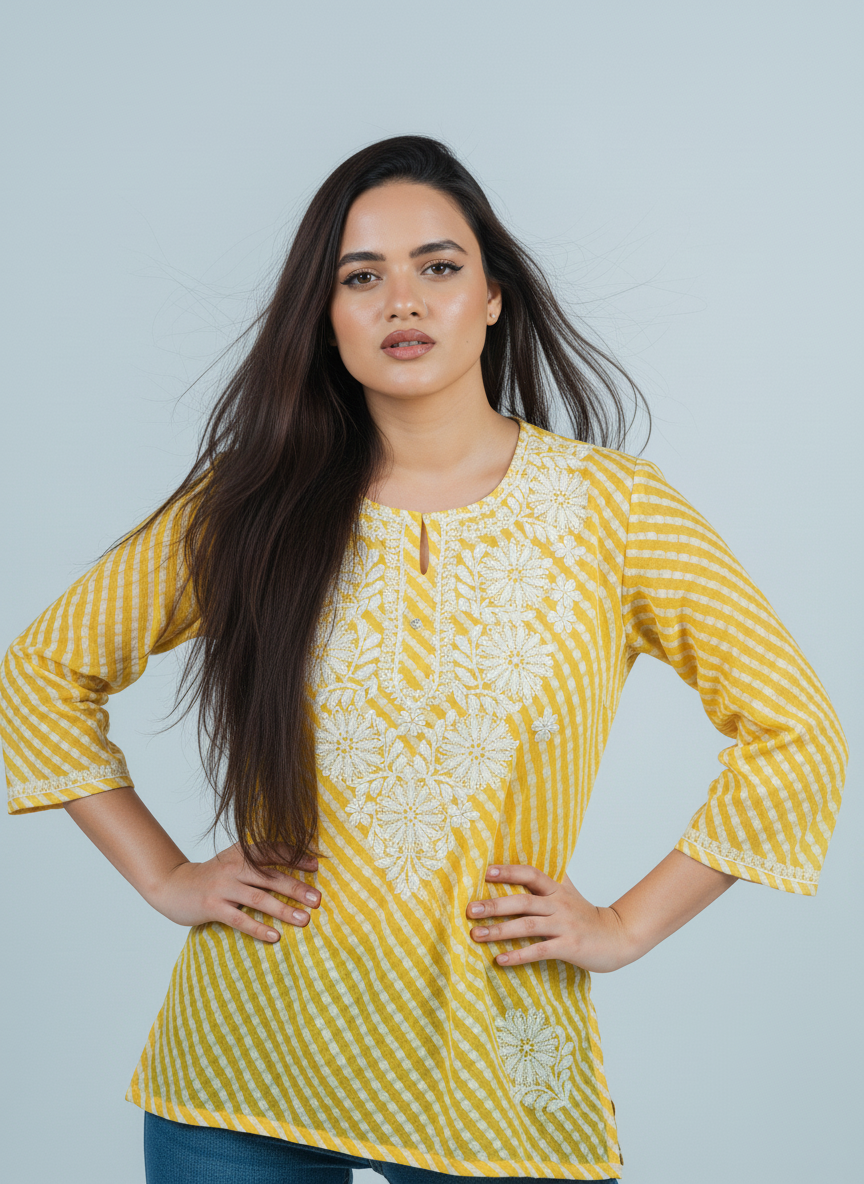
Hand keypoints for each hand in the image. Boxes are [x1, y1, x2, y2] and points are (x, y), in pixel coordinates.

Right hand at [149, 843, 319, 943]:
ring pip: (258, 898)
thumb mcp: (234, 862)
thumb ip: (258, 865)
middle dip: (296, 887)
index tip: (317, 865)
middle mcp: (234, 866)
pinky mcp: (212, 906)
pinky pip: (239, 919)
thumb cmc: (212, 877)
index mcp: (242, 852)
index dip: (295, 856)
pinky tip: (274, 936)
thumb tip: (293, 876)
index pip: (273, 850)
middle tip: (318, 899)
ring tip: (304, 919)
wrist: (173, 885)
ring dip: (283, 909)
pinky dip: (258, 928)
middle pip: (271, 876)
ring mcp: (222, 886)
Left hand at [467, 863, 633, 971]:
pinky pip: (539, 951)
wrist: (618, 937)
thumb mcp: (569, 892)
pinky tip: (500, 959)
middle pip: (523, 901)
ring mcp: (564, 926)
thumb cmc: (586, 915)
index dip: (509, 871)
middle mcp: (559, 905)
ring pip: (527, 926)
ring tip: (476, 935)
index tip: (485, 872)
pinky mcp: (569, 947)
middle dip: (494, 905)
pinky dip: (518, 955)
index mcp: (557, 890)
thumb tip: (524, 863)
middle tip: (470, 910)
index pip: (531, 874)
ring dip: (499, 930)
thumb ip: (549, 880)